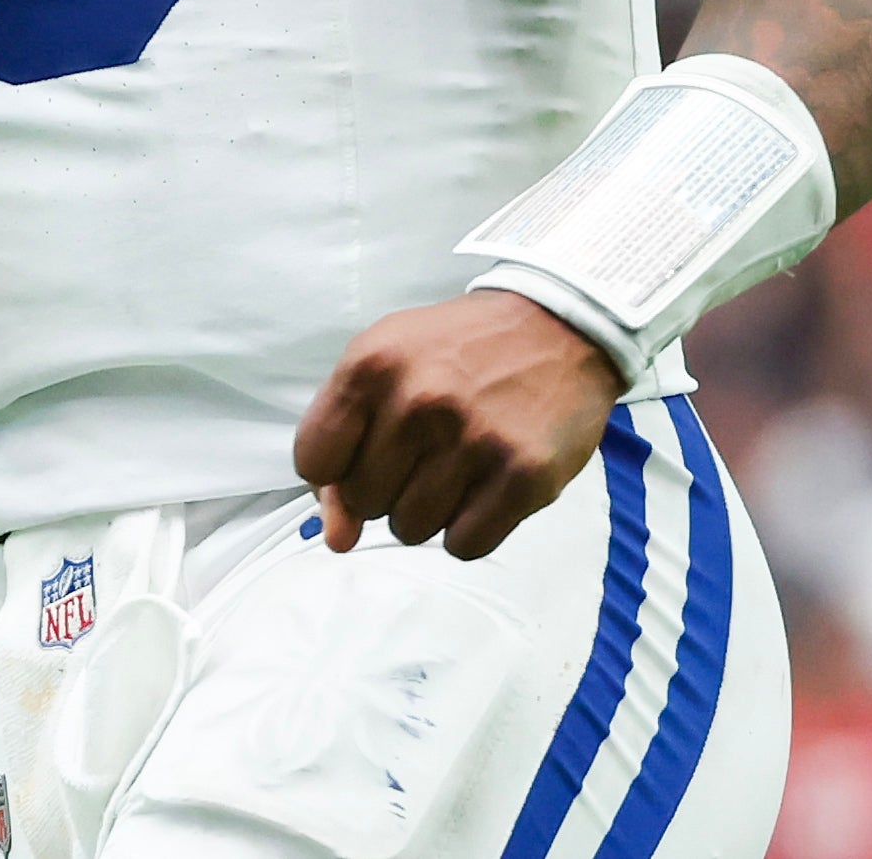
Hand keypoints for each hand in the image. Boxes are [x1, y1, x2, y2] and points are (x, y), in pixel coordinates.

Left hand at [293, 291, 623, 560]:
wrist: (557, 325)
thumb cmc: (460, 349)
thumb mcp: (387, 367)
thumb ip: (345, 444)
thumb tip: (336, 537)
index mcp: (371, 364)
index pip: (313, 460)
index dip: (336, 468)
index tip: (366, 452)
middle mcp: (418, 400)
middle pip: (363, 501)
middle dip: (387, 487)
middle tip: (426, 450)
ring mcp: (473, 439)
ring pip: (410, 530)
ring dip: (429, 510)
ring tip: (458, 464)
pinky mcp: (524, 475)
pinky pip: (464, 546)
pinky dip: (471, 528)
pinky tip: (486, 487)